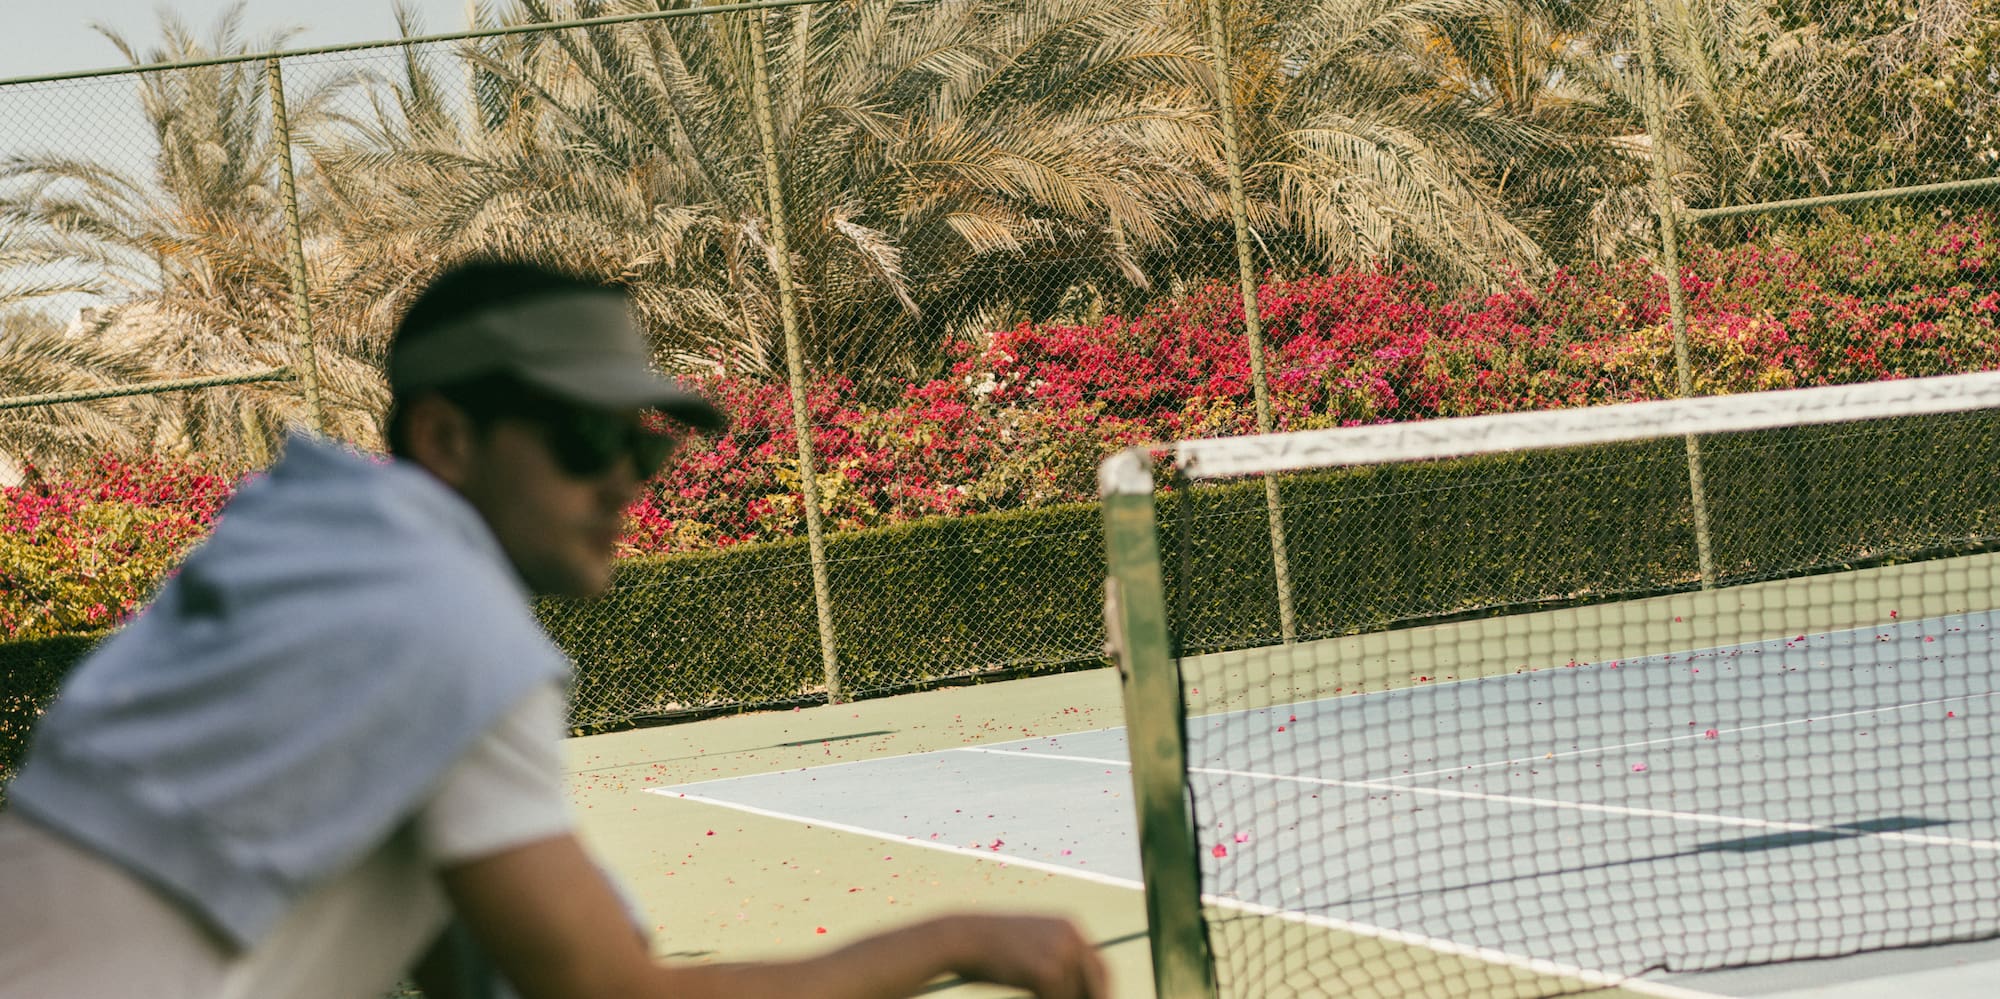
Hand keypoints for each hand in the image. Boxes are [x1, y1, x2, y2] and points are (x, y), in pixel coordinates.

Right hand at [946, 914, 1109, 998]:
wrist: (962, 938)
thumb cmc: (989, 948)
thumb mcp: (1029, 945)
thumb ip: (1055, 961)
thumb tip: (1076, 991)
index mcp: (1068, 926)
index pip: (1100, 966)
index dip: (1101, 989)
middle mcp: (1071, 935)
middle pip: (1097, 981)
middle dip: (1093, 998)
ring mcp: (1061, 952)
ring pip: (1072, 994)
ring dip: (1054, 998)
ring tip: (1023, 982)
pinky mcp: (1048, 972)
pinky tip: (1021, 986)